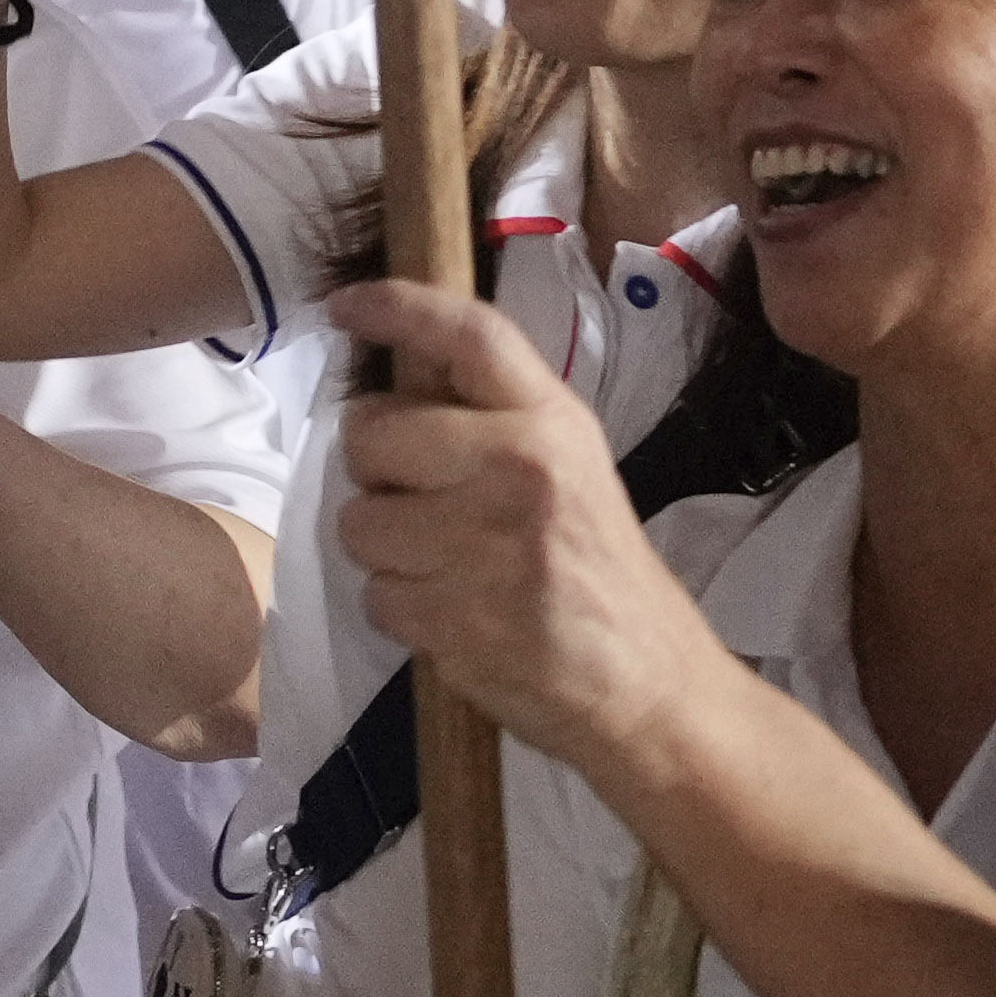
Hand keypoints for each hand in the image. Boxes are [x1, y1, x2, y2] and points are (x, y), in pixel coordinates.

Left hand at [328, 276, 718, 781]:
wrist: (651, 689)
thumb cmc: (604, 575)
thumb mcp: (573, 471)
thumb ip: (495, 425)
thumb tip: (397, 386)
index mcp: (553, 424)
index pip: (469, 335)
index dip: (398, 307)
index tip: (344, 308)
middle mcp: (519, 468)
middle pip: (372, 434)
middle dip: (375, 469)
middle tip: (417, 499)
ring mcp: (485, 545)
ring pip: (359, 522)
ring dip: (385, 550)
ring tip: (444, 568)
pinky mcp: (456, 616)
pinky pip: (375, 596)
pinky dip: (400, 611)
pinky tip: (452, 615)